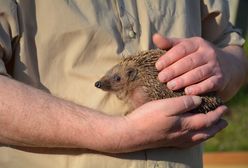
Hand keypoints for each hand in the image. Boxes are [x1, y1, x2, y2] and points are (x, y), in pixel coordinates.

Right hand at [102, 96, 227, 152]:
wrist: (131, 133)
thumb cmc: (147, 117)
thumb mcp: (166, 105)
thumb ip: (184, 103)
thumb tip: (199, 100)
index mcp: (185, 125)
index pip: (207, 119)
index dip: (217, 113)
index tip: (225, 107)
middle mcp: (183, 135)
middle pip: (206, 131)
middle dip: (217, 125)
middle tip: (224, 120)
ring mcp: (176, 140)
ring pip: (199, 138)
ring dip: (209, 133)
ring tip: (214, 129)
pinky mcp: (169, 142)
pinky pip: (190, 143)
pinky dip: (198, 139)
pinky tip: (194, 137)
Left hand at [152, 34, 246, 100]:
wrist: (227, 65)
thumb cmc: (197, 56)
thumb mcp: (185, 47)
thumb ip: (169, 44)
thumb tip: (155, 37)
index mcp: (197, 43)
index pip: (182, 48)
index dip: (169, 57)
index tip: (157, 66)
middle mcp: (208, 53)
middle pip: (190, 61)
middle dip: (174, 70)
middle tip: (161, 78)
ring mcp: (215, 66)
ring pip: (199, 73)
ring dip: (184, 80)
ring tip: (170, 86)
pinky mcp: (220, 79)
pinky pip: (210, 84)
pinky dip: (199, 88)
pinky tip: (188, 92)